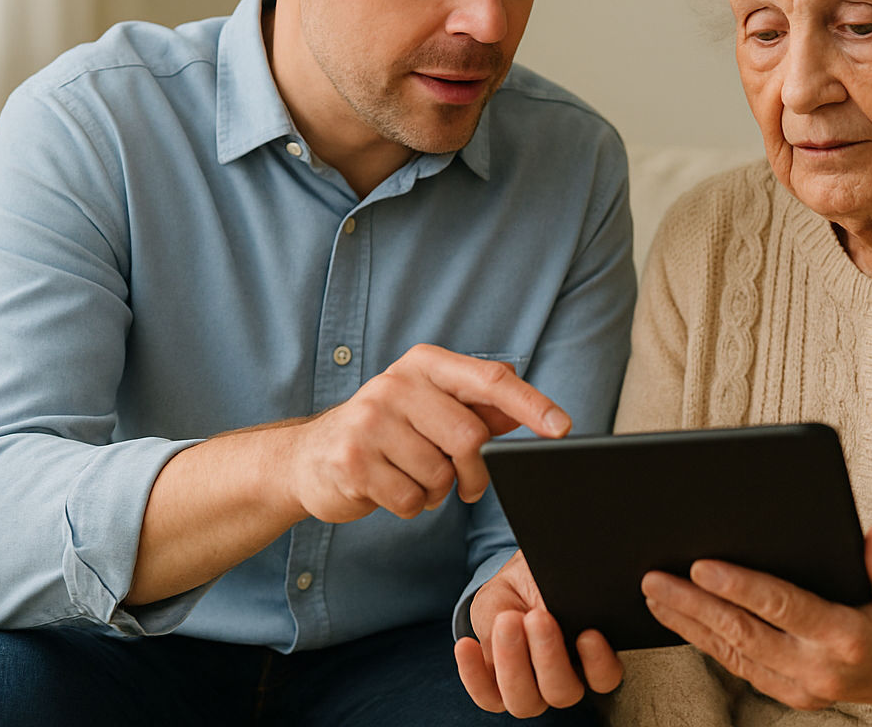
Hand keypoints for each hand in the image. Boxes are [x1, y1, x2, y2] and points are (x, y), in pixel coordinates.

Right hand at [282, 344, 570, 522]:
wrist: (309, 457)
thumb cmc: (386, 432)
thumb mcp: (432, 409)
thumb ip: (481, 409)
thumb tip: (537, 414)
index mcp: (425, 365)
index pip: (490, 380)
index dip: (531, 405)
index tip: (562, 427)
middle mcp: (396, 384)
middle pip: (470, 438)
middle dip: (476, 472)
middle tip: (468, 485)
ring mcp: (370, 421)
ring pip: (440, 474)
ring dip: (438, 491)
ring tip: (415, 480)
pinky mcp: (352, 460)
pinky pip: (411, 499)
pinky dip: (412, 506)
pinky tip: (391, 489)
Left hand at [455, 550, 623, 716]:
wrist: (515, 583)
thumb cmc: (542, 580)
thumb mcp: (552, 578)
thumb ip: (560, 597)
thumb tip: (556, 607)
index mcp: (589, 656)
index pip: (604, 676)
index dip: (599, 662)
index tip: (587, 634)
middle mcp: (564, 680)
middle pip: (563, 692)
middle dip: (547, 656)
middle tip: (536, 617)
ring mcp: (531, 690)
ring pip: (525, 703)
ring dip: (512, 663)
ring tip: (505, 622)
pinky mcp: (498, 691)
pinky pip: (487, 698)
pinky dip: (474, 675)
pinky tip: (467, 646)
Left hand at [640, 526, 871, 720]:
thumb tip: (871, 534)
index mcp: (847, 639)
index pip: (781, 607)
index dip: (738, 586)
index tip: (701, 566)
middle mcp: (819, 670)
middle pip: (743, 633)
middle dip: (693, 604)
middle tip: (654, 578)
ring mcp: (805, 689)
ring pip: (734, 655)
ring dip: (690, 625)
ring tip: (655, 596)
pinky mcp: (796, 695)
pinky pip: (743, 668)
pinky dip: (710, 644)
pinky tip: (685, 622)